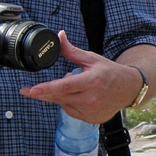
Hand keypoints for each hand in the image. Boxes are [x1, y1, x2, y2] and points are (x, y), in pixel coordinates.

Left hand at [19, 31, 142, 122]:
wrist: (128, 89)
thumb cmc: (110, 72)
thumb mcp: (92, 59)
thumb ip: (72, 51)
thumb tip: (59, 36)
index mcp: (92, 81)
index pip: (65, 86)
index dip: (47, 88)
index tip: (32, 89)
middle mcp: (91, 98)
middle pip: (59, 97)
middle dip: (41, 93)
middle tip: (26, 90)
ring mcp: (91, 111)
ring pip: (64, 105)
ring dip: (60, 96)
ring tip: (71, 85)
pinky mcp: (91, 119)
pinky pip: (72, 111)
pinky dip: (69, 103)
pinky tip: (77, 96)